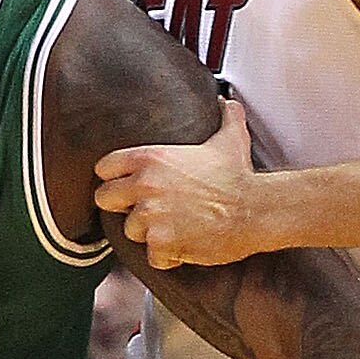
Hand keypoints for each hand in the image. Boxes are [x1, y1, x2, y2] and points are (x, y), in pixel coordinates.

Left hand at [95, 98, 265, 268]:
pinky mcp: (161, 243)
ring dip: (149, 233)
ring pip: (130, 230)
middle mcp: (145, 185)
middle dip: (122, 206)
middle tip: (145, 209)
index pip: (105, 167)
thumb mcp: (230, 138)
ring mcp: (151, 216)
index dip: (114, 177)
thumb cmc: (239, 177)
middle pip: (104, 199)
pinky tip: (184, 245)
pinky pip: (152, 255)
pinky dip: (167, 256)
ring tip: (174, 227)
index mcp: (151, 158)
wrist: (254, 210)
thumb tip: (225, 102)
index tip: (126, 184)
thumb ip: (224, 117)